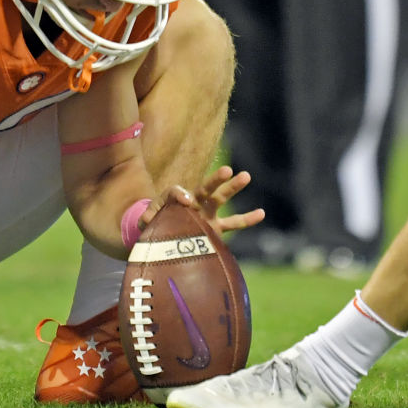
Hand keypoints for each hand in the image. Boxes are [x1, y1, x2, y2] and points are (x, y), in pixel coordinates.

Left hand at [141, 165, 264, 236]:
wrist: (163, 237)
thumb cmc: (156, 223)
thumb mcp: (147, 218)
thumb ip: (148, 214)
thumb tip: (153, 214)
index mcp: (177, 199)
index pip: (176, 191)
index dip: (180, 194)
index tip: (187, 201)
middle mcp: (195, 203)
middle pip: (206, 187)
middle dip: (216, 179)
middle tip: (227, 170)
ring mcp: (207, 215)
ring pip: (221, 198)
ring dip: (233, 187)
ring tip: (246, 176)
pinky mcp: (215, 229)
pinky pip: (233, 223)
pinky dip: (247, 219)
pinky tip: (261, 213)